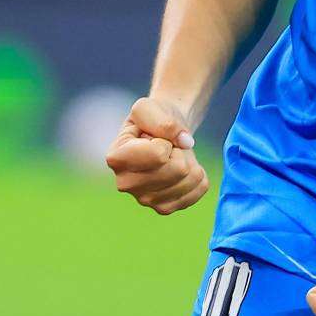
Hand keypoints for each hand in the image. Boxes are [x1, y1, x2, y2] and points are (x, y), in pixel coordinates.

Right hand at [104, 95, 207, 215]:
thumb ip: (164, 120)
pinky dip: (199, 174)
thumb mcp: (149, 107)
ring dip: (189, 160)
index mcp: (116, 158)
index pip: (160, 155)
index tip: (155, 137)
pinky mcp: (164, 208)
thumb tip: (186, 142)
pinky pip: (199, 190)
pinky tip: (184, 169)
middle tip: (168, 146)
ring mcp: (145, 200)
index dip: (165, 139)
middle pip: (178, 169)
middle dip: (180, 150)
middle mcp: (125, 184)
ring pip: (190, 180)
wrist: (160, 133)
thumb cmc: (151, 118)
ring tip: (174, 155)